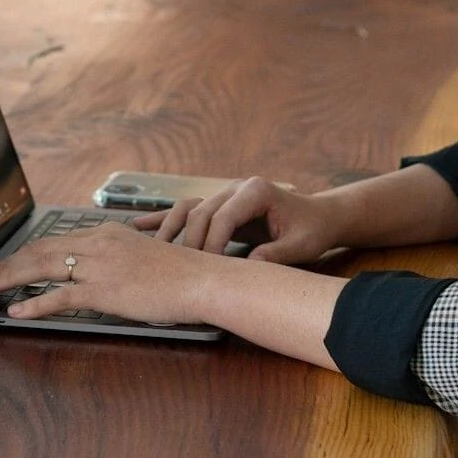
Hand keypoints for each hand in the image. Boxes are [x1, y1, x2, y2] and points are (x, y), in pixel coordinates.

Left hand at [0, 222, 215, 324]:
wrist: (199, 280)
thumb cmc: (180, 273)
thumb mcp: (143, 254)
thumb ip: (118, 257)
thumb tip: (103, 270)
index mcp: (107, 233)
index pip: (59, 240)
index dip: (31, 251)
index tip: (15, 259)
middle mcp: (98, 243)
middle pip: (43, 249)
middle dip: (13, 262)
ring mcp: (99, 266)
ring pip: (44, 268)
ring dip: (13, 278)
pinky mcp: (103, 290)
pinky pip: (59, 297)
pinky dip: (34, 303)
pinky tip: (18, 310)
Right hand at [134, 176, 341, 264]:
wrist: (318, 216)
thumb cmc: (311, 231)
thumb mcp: (300, 246)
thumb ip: (276, 255)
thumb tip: (249, 268)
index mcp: (256, 191)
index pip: (222, 216)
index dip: (211, 244)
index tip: (206, 270)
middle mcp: (235, 187)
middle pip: (199, 211)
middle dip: (188, 242)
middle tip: (179, 270)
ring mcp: (224, 193)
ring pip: (187, 208)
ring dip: (169, 228)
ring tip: (150, 250)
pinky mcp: (219, 204)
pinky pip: (187, 209)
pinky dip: (164, 218)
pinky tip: (139, 226)